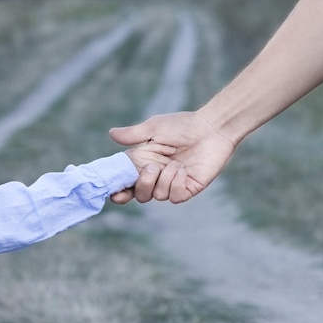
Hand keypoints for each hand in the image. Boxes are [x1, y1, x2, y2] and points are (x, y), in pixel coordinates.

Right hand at [110, 111, 236, 203]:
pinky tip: (183, 170)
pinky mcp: (189, 188)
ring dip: (164, 179)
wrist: (211, 128)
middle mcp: (158, 176)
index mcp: (145, 164)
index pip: (128, 183)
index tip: (114, 192)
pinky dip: (176, 184)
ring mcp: (173, 184)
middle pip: (140, 195)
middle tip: (151, 168)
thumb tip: (111, 134)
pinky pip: (176, 197)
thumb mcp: (154, 128)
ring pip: (158, 196)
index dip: (119, 191)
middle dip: (143, 185)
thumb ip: (133, 135)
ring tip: (175, 163)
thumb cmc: (183, 125)